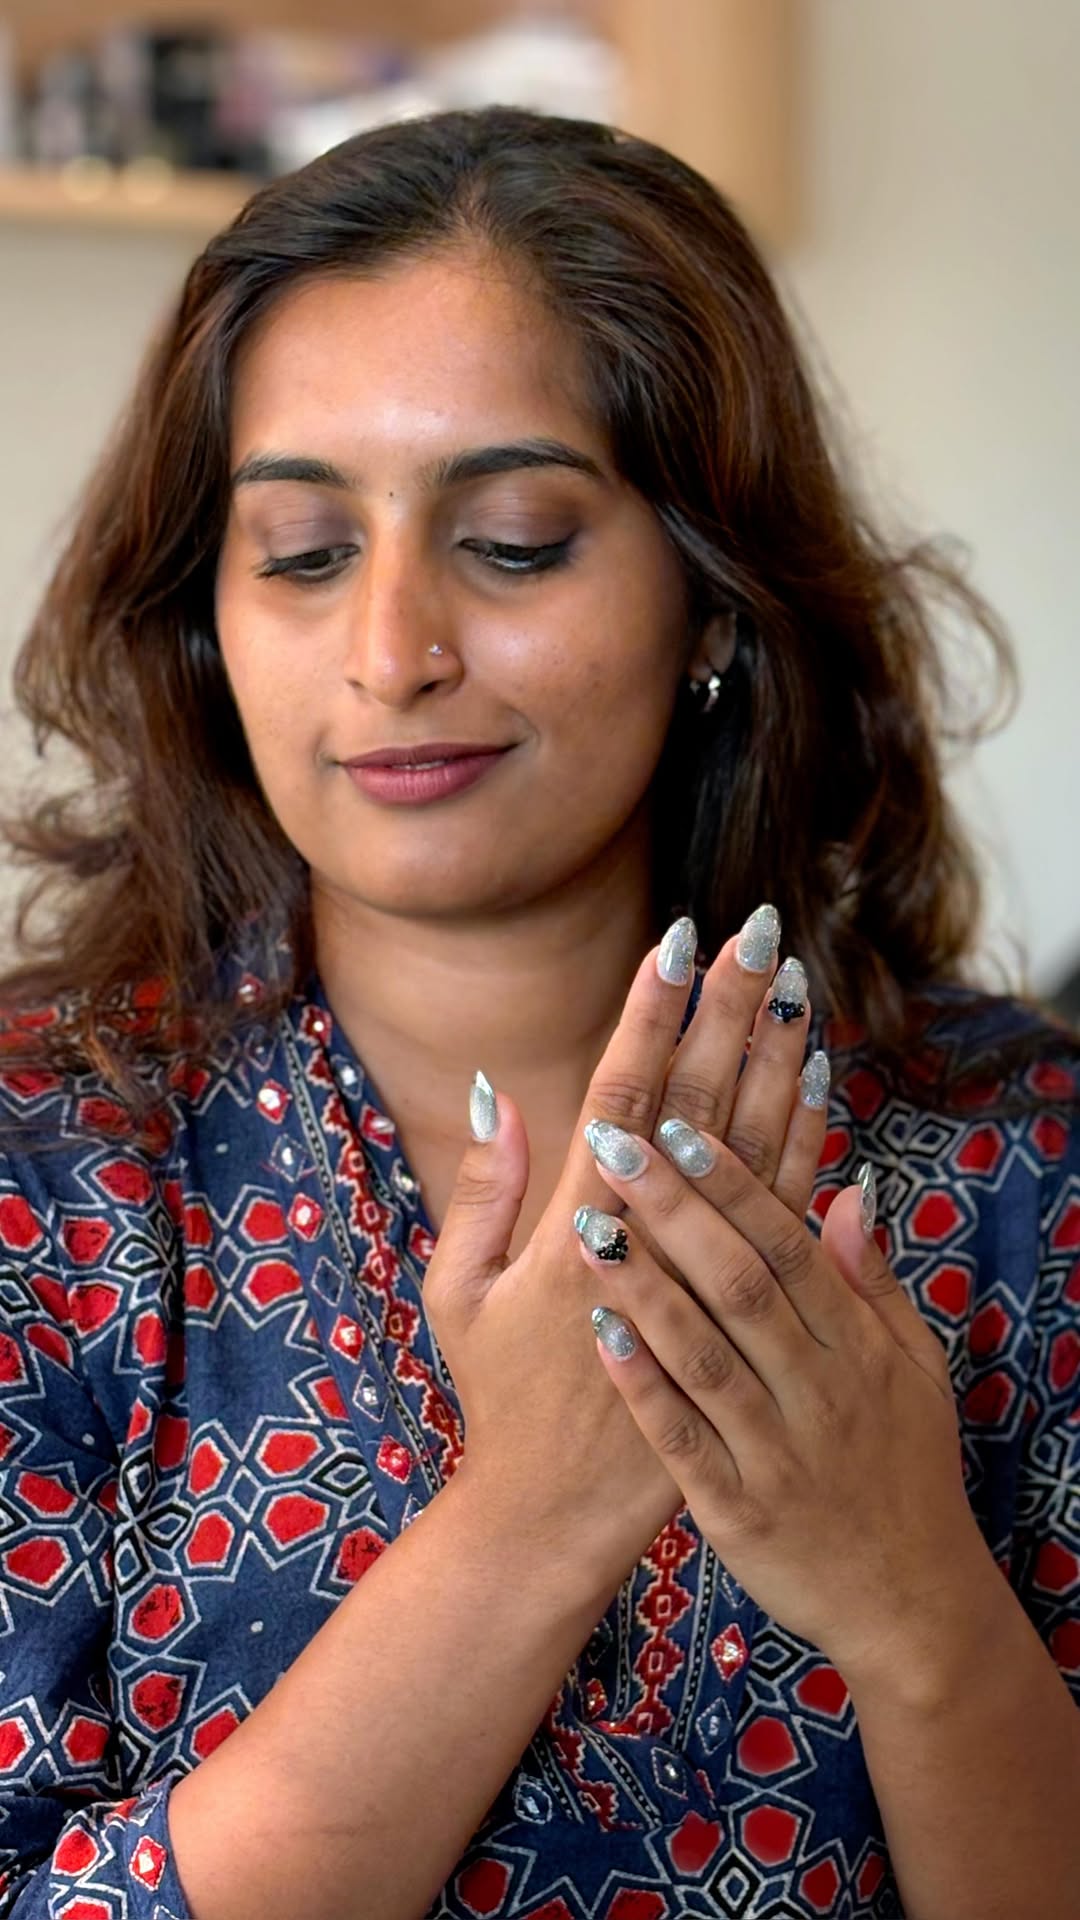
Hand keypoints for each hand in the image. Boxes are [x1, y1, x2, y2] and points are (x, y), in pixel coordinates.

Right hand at [422, 906, 818, 1594]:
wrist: (557, 1511)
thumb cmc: (497, 1395)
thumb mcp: (457, 1291)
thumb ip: (482, 1187)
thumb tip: (498, 1088)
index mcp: (573, 1225)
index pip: (621, 1094)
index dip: (651, 1013)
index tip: (678, 941)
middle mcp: (646, 1238)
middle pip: (698, 1100)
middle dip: (729, 1010)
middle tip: (758, 932)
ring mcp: (698, 1272)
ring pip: (750, 1145)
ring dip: (775, 1058)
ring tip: (796, 984)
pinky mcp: (736, 1306)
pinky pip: (781, 1211)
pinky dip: (802, 1141)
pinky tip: (818, 1081)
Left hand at [579, 1112, 989, 1687]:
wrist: (911, 1604)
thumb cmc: (906, 1467)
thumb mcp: (915, 1369)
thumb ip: (875, 1282)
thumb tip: (849, 1192)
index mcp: (856, 1347)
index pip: (787, 1247)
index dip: (733, 1184)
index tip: (680, 1123)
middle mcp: (818, 1391)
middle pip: (740, 1285)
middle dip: (675, 1209)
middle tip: (615, 1141)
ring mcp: (776, 1452)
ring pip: (706, 1356)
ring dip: (645, 1288)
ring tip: (587, 1225)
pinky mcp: (738, 1512)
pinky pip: (682, 1440)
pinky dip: (643, 1386)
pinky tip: (598, 1334)